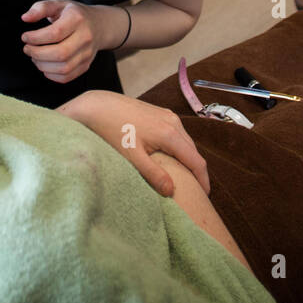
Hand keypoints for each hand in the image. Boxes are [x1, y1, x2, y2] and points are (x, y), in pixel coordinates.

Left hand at [21, 0, 120, 82]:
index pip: (55, 33)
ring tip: (35, 57)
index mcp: (77, 19)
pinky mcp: (86, 65)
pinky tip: (45, 64)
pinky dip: (51, 75)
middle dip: (37, 54)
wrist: (99, 25)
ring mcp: (87, 53)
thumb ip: (40, 8)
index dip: (35, 38)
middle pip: (60, 53)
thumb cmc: (74, 14)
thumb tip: (25, 18)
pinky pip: (67, 77)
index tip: (25, 37)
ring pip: (63, 68)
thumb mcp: (58, 4)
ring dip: (42, 65)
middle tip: (27, 49)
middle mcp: (85, 37)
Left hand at [56, 89, 209, 196]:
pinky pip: (177, 134)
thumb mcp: (132, 156)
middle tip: (196, 191)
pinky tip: (172, 159)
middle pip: (194, 151)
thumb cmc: (112, 130)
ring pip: (186, 142)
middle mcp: (174, 122)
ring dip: (188, 159)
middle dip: (197, 171)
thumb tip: (172, 191)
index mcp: (170, 134)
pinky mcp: (160, 113)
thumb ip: (153, 174)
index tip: (204, 196)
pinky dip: (180, 149)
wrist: (98, 106)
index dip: (203, 180)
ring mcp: (168, 115)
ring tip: (186, 178)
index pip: (196, 161)